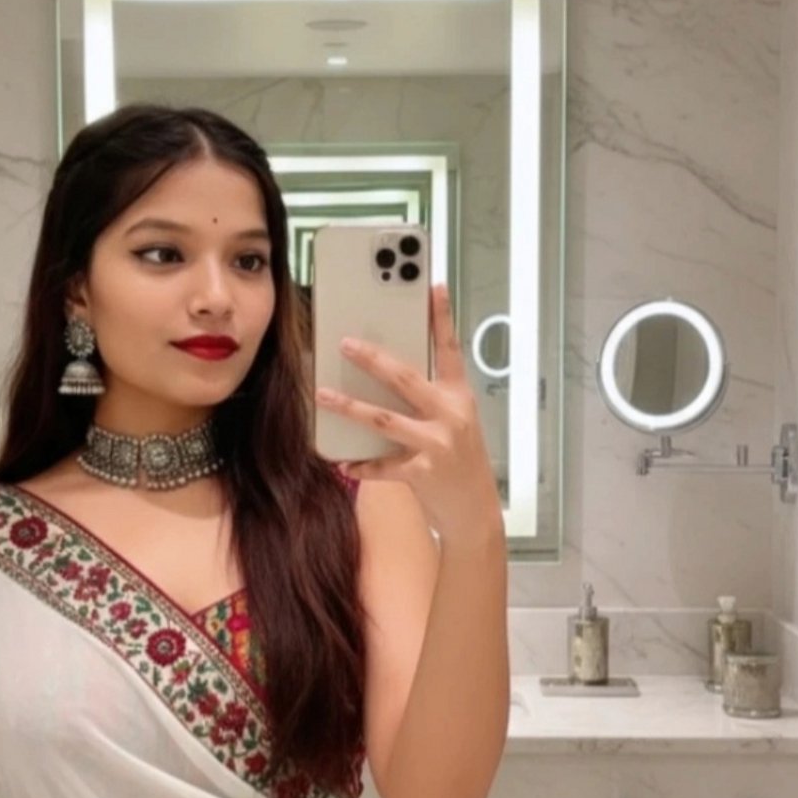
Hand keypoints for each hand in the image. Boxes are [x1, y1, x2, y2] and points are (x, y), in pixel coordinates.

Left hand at [314, 282, 502, 547]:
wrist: (475, 511)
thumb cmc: (460, 461)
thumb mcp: (455, 422)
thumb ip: (428, 398)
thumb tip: (383, 374)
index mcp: (459, 397)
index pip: (450, 349)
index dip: (441, 317)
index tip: (432, 286)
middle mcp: (451, 416)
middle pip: (406, 379)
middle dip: (373, 359)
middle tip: (345, 342)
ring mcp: (437, 445)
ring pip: (384, 419)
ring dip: (350, 406)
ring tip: (322, 394)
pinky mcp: (422, 473)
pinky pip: (382, 465)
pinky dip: (359, 463)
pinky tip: (341, 461)